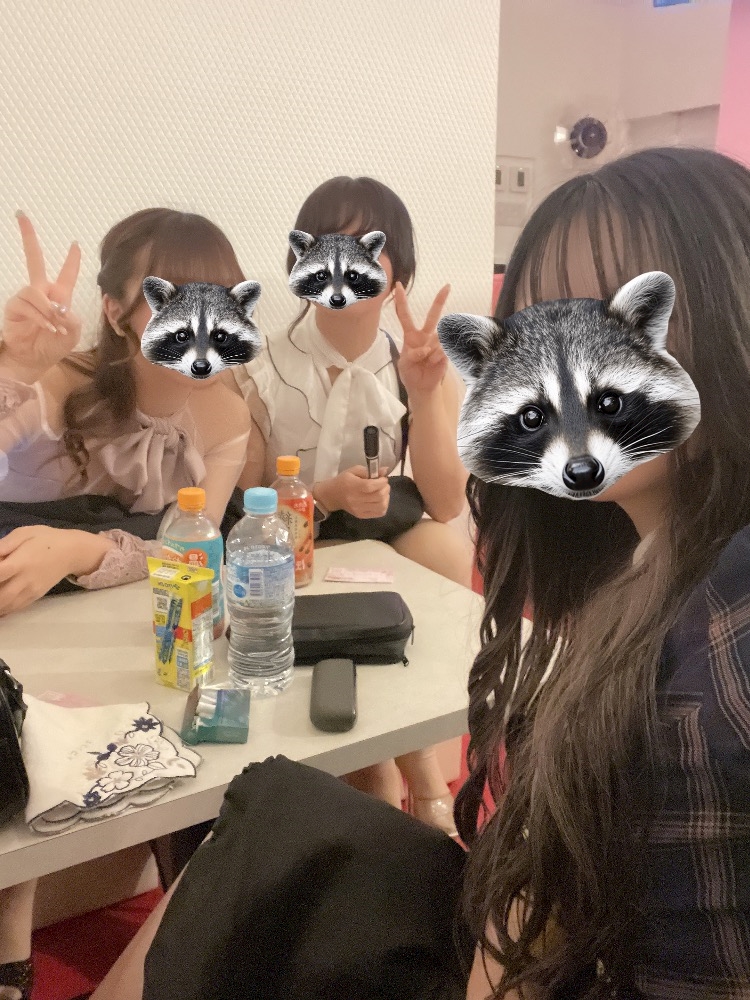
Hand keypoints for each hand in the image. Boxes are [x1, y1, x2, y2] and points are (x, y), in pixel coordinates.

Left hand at [0, 526, 112, 615]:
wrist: (73, 552)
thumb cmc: (46, 539)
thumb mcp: (24, 533)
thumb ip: (3, 545)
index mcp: (22, 562)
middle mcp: (26, 580)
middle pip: (0, 597)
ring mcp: (31, 591)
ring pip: (6, 606)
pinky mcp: (34, 596)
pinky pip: (15, 608)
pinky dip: (2, 609)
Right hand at [1, 212, 81, 374]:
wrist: (35, 360)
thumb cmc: (54, 345)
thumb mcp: (73, 331)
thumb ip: (70, 316)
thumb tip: (56, 307)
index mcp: (59, 295)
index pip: (66, 273)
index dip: (72, 259)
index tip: (75, 243)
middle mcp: (41, 292)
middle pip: (34, 258)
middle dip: (28, 237)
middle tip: (21, 215)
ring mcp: (26, 298)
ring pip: (35, 291)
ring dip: (47, 310)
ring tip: (54, 328)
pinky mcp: (14, 307)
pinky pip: (27, 304)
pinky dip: (40, 317)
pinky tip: (47, 328)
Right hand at [317, 466, 390, 518]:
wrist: (332, 496)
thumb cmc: (343, 481)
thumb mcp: (354, 471)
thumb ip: (369, 471)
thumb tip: (385, 471)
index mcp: (352, 486)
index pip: (371, 486)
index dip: (381, 482)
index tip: (383, 478)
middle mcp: (356, 500)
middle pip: (379, 496)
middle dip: (385, 488)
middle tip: (383, 484)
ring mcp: (359, 510)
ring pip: (381, 506)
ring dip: (386, 497)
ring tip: (382, 492)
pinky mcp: (362, 516)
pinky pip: (379, 513)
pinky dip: (383, 506)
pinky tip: (380, 500)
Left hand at [394, 281, 449, 398]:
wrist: (421, 387)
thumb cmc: (410, 373)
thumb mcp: (404, 364)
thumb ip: (411, 355)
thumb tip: (426, 349)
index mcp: (411, 336)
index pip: (405, 315)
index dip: (401, 301)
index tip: (398, 286)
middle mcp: (425, 336)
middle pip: (432, 316)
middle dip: (440, 301)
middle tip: (447, 286)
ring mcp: (436, 343)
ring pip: (435, 339)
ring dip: (428, 353)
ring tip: (425, 362)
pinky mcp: (445, 351)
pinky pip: (441, 350)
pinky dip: (435, 358)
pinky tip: (432, 363)